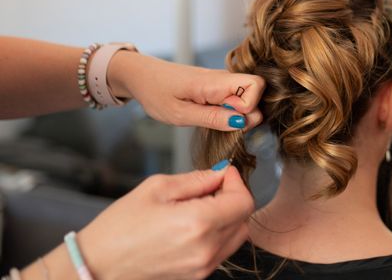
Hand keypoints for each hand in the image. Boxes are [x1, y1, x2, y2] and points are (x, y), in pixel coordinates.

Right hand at [78, 166, 253, 279]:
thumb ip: (196, 179)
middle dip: (234, 197)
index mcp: (198, 223)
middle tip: (211, 187)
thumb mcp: (157, 188)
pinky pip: (222, 251)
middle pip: (244, 219)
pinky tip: (194, 225)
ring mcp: (202, 268)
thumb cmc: (120, 225)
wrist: (97, 265)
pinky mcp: (197, 277)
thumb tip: (220, 173)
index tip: (222, 173)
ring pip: (236, 236)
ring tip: (200, 206)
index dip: (236, 182)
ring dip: (228, 217)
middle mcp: (206, 250)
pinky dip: (218, 234)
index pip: (244, 201)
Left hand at [108, 52, 264, 130]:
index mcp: (215, 81)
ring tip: (214, 119)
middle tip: (222, 123)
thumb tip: (242, 121)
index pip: (255, 85)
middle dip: (249, 112)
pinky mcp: (219, 86)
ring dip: (240, 113)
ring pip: (249, 95)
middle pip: (257, 90)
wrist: (142, 76)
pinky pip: (238, 97)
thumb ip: (212, 118)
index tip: (226, 116)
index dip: (248, 106)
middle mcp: (223, 78)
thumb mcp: (180, 114)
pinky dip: (232, 110)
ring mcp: (223, 81)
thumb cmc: (156, 93)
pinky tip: (213, 115)